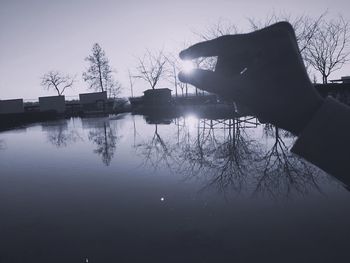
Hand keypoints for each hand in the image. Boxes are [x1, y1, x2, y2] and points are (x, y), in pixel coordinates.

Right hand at [179, 22, 323, 134]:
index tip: (182, 55)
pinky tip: (249, 90)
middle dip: (225, 75)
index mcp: (271, 39)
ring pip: (239, 55)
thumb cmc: (276, 106)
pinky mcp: (278, 44)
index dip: (201, 52)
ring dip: (234, 77)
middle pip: (233, 52)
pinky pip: (250, 56)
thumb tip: (181, 73)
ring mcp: (279, 36)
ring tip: (241, 101)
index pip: (227, 44)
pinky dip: (244, 73)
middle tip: (228, 99)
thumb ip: (208, 82)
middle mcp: (277, 31)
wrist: (305, 114)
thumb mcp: (238, 93)